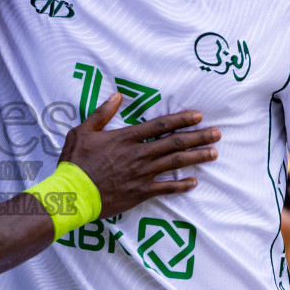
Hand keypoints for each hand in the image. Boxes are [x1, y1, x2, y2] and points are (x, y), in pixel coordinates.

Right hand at [59, 94, 220, 216]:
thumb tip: (117, 95)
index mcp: (126, 137)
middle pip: (174, 142)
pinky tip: (194, 182)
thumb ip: (102, 113)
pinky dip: (181, 186)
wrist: (71, 194)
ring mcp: (142, 174)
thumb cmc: (74, 163)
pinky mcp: (141, 192)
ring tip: (214, 153)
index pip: (160, 125)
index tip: (198, 116)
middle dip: (198, 137)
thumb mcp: (82, 131)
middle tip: (217, 133)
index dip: (181, 119)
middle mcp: (138, 154)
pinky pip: (166, 188)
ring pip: (175, 163)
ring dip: (197, 157)